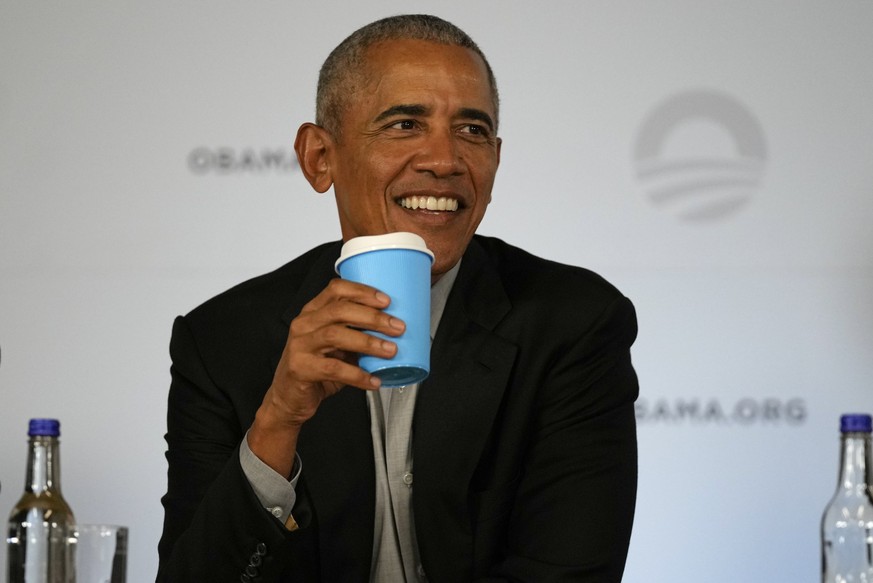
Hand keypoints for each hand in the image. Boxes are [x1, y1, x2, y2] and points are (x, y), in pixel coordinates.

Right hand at [248, 278, 404, 475]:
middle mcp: (304, 324)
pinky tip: (373, 380)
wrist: (289, 398)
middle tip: (397, 327)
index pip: (336, 290)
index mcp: (313, 312)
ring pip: (336, 335)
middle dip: (373, 317)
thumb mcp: (336, 346)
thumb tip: (392, 331)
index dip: (362, 292)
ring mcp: (300, 346)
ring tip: (390, 350)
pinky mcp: (300, 368)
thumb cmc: (316, 368)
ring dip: (368, 342)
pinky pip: (333, 369)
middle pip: (339, 310)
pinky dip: (357, 375)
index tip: (387, 301)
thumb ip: (356, 334)